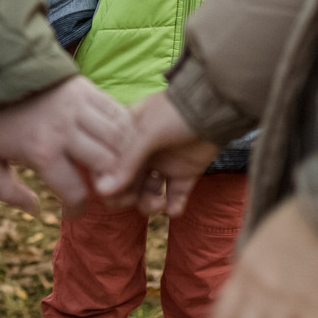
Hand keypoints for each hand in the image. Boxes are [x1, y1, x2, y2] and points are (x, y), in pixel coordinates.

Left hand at [0, 76, 129, 217]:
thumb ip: (4, 191)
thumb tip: (35, 210)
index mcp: (41, 151)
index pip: (75, 192)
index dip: (78, 208)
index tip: (75, 209)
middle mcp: (65, 130)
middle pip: (108, 165)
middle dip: (111, 183)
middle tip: (104, 188)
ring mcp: (79, 107)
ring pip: (119, 139)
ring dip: (122, 156)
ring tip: (115, 167)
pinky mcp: (86, 89)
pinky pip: (119, 113)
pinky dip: (125, 131)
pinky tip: (117, 142)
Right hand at [95, 91, 220, 216]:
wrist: (216, 108)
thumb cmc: (176, 113)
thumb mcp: (147, 132)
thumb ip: (127, 161)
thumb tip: (102, 191)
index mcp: (126, 138)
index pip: (108, 165)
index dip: (109, 183)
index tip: (118, 193)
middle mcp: (142, 153)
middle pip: (126, 184)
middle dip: (130, 197)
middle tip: (137, 199)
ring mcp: (163, 164)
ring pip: (148, 193)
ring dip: (150, 203)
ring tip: (160, 204)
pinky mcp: (184, 173)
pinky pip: (174, 196)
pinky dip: (173, 206)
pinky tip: (174, 209)